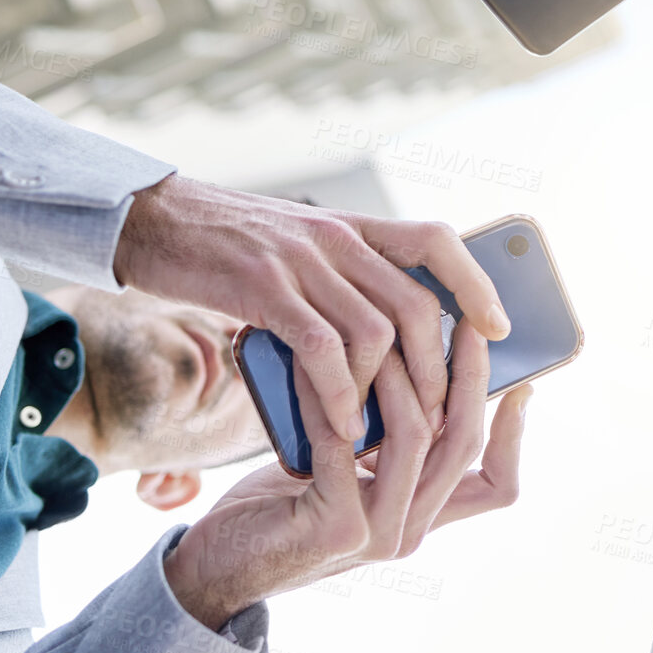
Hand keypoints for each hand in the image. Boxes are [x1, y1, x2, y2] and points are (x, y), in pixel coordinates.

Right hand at [115, 173, 510, 442]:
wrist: (151, 219)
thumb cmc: (230, 247)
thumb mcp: (303, 246)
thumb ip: (348, 277)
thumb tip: (396, 334)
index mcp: (353, 226)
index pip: (435, 241)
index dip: (474, 283)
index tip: (500, 326)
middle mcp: (336, 237)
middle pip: (416, 304)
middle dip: (438, 367)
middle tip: (440, 413)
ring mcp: (301, 260)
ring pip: (376, 331)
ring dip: (389, 391)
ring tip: (386, 433)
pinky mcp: (262, 288)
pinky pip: (321, 348)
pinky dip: (339, 394)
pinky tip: (342, 427)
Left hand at [164, 325, 527, 629]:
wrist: (218, 567)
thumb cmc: (283, 507)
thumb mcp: (351, 473)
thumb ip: (388, 444)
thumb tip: (418, 365)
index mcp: (425, 518)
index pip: (498, 486)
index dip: (516, 435)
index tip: (523, 382)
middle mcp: (412, 531)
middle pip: (464, 445)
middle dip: (469, 376)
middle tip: (464, 324)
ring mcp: (377, 534)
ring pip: (416, 439)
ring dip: (403, 375)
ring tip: (388, 329)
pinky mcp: (335, 528)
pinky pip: (345, 444)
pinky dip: (334, 395)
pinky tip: (318, 359)